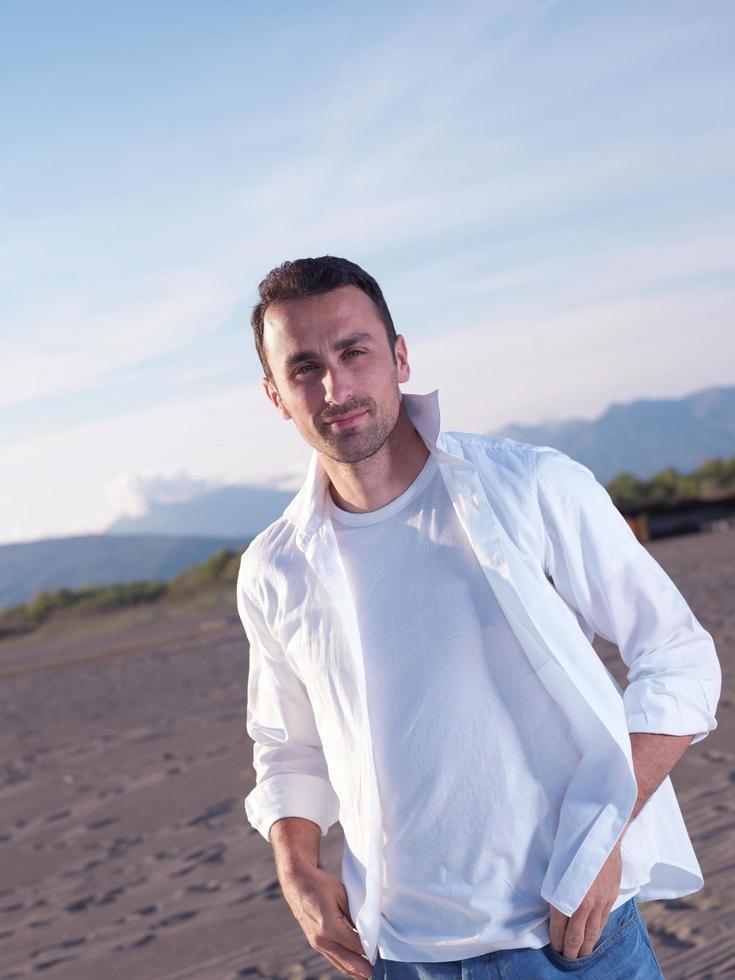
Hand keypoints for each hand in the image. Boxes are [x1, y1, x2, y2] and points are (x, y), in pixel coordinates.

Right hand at [281, 863, 373, 978]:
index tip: (385, 954)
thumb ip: (354, 915)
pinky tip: (355, 967)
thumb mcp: (341, 895)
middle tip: (382, 973)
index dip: (371, 951)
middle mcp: (322, 940)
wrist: (296, 883)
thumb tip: (368, 931)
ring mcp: (317, 944)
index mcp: (329, 927)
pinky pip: (333, 959)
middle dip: (366, 970)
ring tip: (370, 974)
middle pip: (349, 962)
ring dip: (356, 971)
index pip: (356, 946)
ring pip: (340, 964)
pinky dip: (346, 965)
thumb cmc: (320, 885)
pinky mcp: (315, 943)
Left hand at [548, 843, 622, 958]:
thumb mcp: (556, 869)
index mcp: (566, 897)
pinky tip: (594, 938)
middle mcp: (583, 904)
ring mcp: (600, 902)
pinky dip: (597, 932)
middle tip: (567, 958)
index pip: (560, 927)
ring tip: (581, 955)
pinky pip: (603, 921)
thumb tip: (555, 909)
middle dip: (571, 950)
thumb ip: (556, 892)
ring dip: (585, 946)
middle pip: (577, 936)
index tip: (555, 946)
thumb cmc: (572, 847)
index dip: (557, 940)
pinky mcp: (611, 897)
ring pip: (592, 932)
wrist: (599, 835)